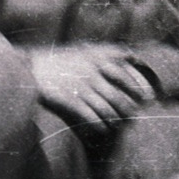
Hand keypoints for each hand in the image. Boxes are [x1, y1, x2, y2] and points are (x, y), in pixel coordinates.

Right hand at [30, 44, 154, 131]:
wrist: (32, 67)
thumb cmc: (62, 58)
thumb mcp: (86, 49)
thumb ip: (109, 51)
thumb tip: (134, 55)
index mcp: (96, 58)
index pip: (124, 74)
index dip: (137, 88)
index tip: (146, 98)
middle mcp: (91, 73)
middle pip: (118, 97)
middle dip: (129, 110)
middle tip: (134, 117)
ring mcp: (81, 88)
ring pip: (107, 110)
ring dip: (116, 120)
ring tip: (119, 125)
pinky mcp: (70, 101)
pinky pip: (91, 118)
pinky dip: (100, 126)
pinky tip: (103, 130)